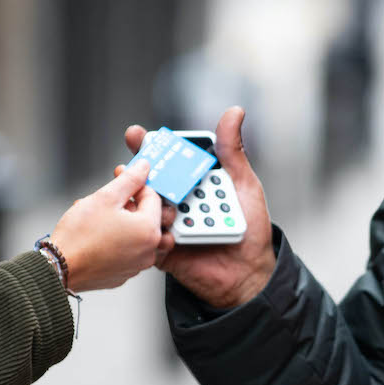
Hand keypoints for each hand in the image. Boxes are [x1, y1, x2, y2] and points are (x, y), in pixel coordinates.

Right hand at [48, 161, 165, 291]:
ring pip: (135, 233)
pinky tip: (98, 235)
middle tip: (107, 200)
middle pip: (146, 216)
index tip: (123, 180)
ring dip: (120, 221)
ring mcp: (136, 265)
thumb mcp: (105, 197)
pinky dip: (116, 240)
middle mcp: (148, 251)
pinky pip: (126, 250)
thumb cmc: (79, 236)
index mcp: (149, 231)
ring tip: (99, 218)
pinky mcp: (124, 273)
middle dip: (127, 204)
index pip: (153, 197)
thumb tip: (143, 168)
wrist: (59, 267)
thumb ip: (129, 180)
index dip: (136, 185)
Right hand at [123, 106, 274, 308]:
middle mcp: (179, 200)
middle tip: (133, 159)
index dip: (152, 146)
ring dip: (139, 198)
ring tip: (140, 191)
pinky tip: (153, 223)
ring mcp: (169, 223)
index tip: (139, 135)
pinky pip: (148, 236)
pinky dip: (147, 228)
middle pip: (151, 180)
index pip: (169, 159)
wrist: (249, 273)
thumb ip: (232, 151)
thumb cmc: (251, 228)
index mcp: (194, 182)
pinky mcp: (163, 248)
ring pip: (144, 207)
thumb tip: (234, 111)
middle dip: (138, 169)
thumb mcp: (243, 184)